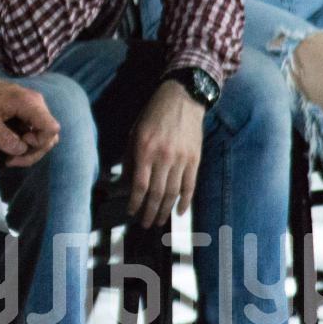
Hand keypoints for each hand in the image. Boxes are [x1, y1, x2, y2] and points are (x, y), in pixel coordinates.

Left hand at [0, 64, 60, 166]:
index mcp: (30, 103)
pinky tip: (10, 148)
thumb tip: (21, 150)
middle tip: (11, 159)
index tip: (19, 143)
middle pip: (50, 136)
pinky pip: (35, 133)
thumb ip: (3, 136)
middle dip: (33, 152)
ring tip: (10, 156)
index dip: (39, 142)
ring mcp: (34, 109)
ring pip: (44, 137)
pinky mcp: (28, 114)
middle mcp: (37, 105)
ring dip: (30, 151)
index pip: (51, 129)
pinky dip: (26, 144)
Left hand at [125, 80, 204, 227]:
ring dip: (165, 210)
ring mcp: (181, 159)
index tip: (131, 213)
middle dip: (150, 212)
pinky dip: (185, 201)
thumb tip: (126, 183)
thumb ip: (130, 158)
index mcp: (145, 150)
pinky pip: (190, 185)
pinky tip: (179, 212)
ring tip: (159, 221)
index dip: (135, 202)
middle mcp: (163, 157)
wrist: (182, 99)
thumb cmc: (153, 115)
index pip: (139, 185)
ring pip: (173, 192)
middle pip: (156, 193)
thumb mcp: (134, 133)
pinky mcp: (195, 159)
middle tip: (146, 224)